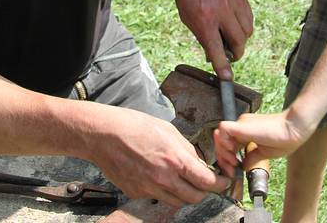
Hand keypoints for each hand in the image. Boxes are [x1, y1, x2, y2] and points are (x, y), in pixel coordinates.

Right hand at [89, 106, 230, 205]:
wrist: (102, 134)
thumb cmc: (132, 125)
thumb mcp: (167, 129)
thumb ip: (186, 149)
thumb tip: (198, 162)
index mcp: (174, 159)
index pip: (207, 182)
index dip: (220, 183)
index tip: (224, 181)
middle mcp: (163, 178)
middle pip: (194, 197)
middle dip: (202, 190)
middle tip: (202, 180)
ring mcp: (148, 189)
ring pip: (176, 201)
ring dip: (182, 192)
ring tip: (176, 176)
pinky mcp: (135, 193)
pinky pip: (156, 197)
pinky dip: (161, 190)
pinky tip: (154, 174)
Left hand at [171, 0, 252, 78]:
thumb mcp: (188, 17)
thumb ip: (202, 37)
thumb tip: (215, 57)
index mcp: (204, 19)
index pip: (216, 49)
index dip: (222, 66)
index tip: (227, 79)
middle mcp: (221, 11)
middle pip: (238, 43)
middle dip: (235, 54)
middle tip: (229, 55)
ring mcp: (234, 3)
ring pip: (247, 32)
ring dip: (240, 40)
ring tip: (230, 37)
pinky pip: (249, 19)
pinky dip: (244, 27)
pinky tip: (233, 24)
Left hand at [213, 111, 311, 176]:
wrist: (294, 129)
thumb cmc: (285, 139)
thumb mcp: (265, 153)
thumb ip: (251, 157)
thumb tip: (243, 166)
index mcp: (246, 132)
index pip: (228, 145)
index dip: (227, 159)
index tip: (233, 171)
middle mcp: (241, 126)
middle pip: (221, 141)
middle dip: (223, 158)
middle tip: (230, 170)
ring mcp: (241, 124)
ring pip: (220, 135)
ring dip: (223, 151)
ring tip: (233, 162)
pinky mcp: (242, 124)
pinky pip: (224, 129)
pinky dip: (224, 142)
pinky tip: (233, 153)